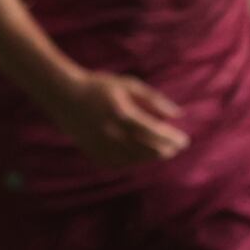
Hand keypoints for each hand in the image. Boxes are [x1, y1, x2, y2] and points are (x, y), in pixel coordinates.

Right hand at [51, 70, 187, 166]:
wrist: (64, 96)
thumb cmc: (100, 87)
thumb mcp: (129, 85)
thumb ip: (154, 100)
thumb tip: (178, 115)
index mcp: (122, 113)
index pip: (153, 132)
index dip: (171, 139)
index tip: (185, 141)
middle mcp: (111, 132)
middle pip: (145, 150)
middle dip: (165, 151)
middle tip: (176, 147)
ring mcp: (100, 145)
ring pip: (133, 160)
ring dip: (151, 157)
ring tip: (161, 151)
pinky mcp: (92, 152)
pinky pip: (117, 164)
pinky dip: (132, 162)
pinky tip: (140, 156)